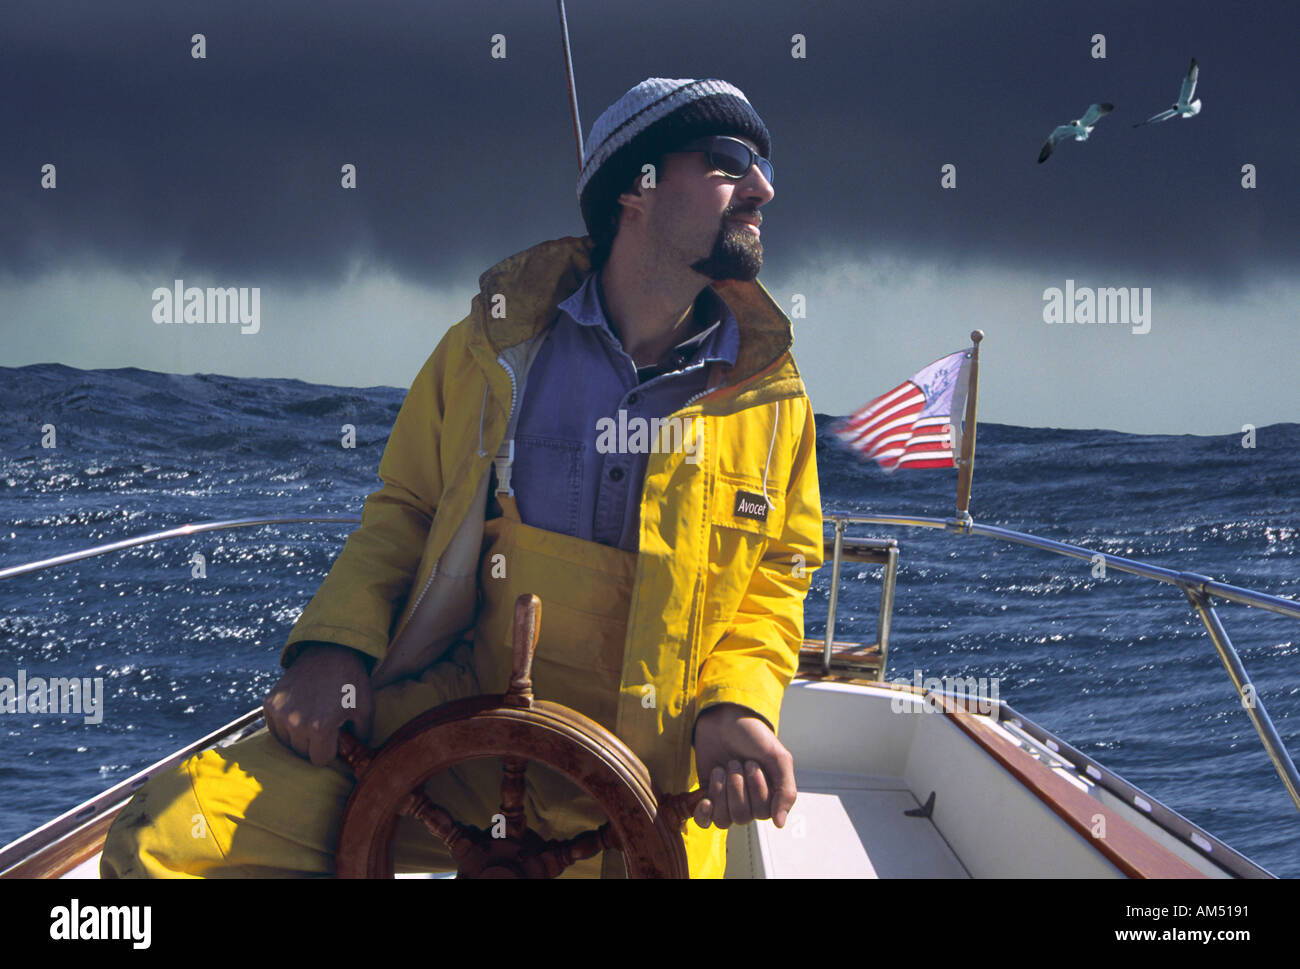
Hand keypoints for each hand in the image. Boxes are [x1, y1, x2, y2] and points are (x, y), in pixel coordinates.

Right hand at [264, 643, 373, 765]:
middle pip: (302, 752)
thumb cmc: (351, 681)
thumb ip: (362, 737)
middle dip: (315, 743)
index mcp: (320, 727)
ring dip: (299, 735)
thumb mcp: (365, 709)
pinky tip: (299, 710)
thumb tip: (355, 753)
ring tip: (313, 715)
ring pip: (287, 742)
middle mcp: (295, 722)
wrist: (330, 651)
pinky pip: (274, 728)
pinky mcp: (269, 703)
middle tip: (325, 723)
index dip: (330, 751)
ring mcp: (280, 712)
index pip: (319, 760)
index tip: (335, 738)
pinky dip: (285, 725)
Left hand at [691, 703, 795, 828]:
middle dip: (737, 787)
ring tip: (721, 769)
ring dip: (721, 793)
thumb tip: (780, 823)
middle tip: (735, 762)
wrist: (723, 718)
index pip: (763, 813)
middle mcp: (749, 800)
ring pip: (724, 820)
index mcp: (769, 794)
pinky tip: (705, 800)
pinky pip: (705, 822)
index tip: (751, 763)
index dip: (756, 790)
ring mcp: (727, 799)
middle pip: (742, 817)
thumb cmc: (754, 735)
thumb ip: (786, 791)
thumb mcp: (779, 758)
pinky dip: (704, 815)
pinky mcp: (708, 795)